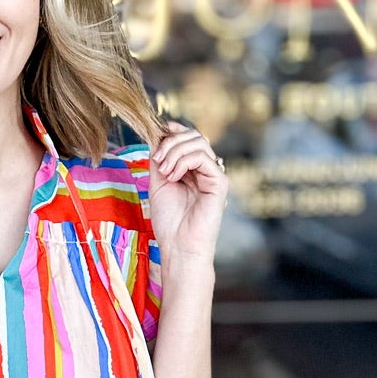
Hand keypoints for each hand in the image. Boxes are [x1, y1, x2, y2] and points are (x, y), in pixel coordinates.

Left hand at [148, 118, 227, 267]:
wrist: (179, 246)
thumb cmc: (169, 221)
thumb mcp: (158, 183)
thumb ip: (159, 159)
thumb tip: (156, 134)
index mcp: (192, 169)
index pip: (187, 138)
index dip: (173, 131)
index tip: (158, 133)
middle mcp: (205, 169)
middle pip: (194, 136)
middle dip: (171, 142)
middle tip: (157, 160)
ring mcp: (214, 175)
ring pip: (199, 142)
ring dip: (175, 151)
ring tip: (164, 171)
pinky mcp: (220, 182)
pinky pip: (203, 158)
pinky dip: (183, 162)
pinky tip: (173, 176)